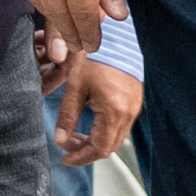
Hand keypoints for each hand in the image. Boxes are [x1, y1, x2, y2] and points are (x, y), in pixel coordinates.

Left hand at [47, 50, 142, 166]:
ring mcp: (134, 108)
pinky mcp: (135, 101)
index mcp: (114, 112)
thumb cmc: (96, 57)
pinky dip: (105, 131)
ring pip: (115, 138)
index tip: (66, 158)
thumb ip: (68, 115)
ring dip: (95, 141)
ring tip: (75, 134)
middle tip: (67, 145)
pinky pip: (121, 126)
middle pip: (108, 147)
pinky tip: (90, 122)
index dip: (81, 157)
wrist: (117, 36)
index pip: (99, 149)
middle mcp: (128, 114)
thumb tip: (60, 140)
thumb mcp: (75, 86)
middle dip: (86, 151)